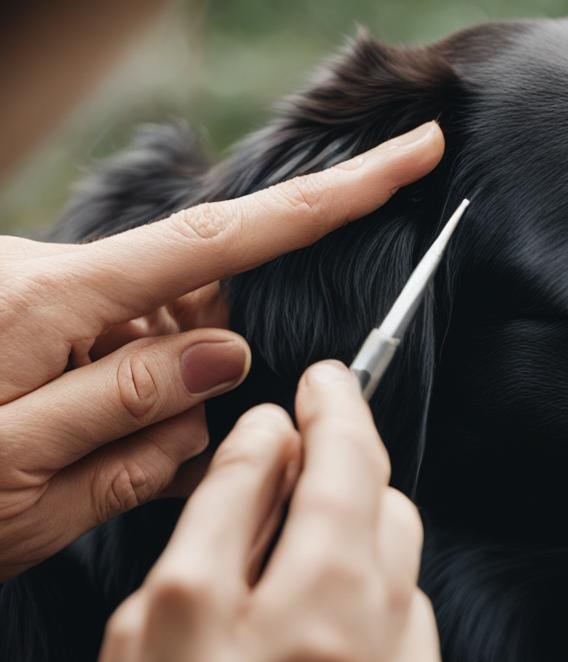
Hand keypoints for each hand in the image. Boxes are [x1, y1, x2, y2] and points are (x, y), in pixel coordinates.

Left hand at [0, 122, 443, 578]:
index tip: (410, 155)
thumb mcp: (16, 482)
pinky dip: (115, 418)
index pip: (227, 240)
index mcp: (53, 302)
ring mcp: (36, 297)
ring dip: (147, 419)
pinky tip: (66, 462)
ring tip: (72, 479)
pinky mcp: (26, 320)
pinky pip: (112, 358)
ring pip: (157, 348)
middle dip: (203, 386)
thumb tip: (224, 357)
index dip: (334, 200)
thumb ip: (129, 415)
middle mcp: (50, 280)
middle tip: (134, 469)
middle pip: (195, 309)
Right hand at [81, 361, 447, 661]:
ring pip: (401, 555)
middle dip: (343, 467)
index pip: (339, 466)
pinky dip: (371, 598)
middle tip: (293, 462)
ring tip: (288, 566)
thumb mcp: (156, 627)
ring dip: (355, 534)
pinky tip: (316, 633)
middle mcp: (371, 642)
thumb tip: (269, 435)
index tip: (324, 379)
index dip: (335, 408)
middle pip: (384, 501)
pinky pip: (410, 614)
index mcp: (301, 612)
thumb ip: (222, 516)